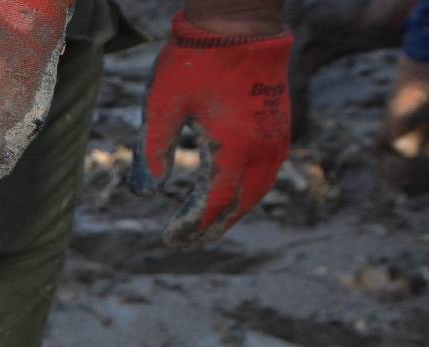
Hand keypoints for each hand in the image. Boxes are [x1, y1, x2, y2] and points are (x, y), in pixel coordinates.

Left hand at [129, 12, 293, 246]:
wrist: (239, 22)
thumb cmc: (195, 60)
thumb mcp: (162, 105)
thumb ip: (154, 149)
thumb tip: (147, 190)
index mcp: (233, 147)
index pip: (213, 203)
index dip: (192, 225)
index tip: (170, 238)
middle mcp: (262, 148)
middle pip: (239, 204)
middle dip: (212, 227)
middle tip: (186, 243)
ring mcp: (277, 137)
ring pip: (258, 190)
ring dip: (233, 213)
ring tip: (208, 228)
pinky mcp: (280, 124)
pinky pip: (268, 171)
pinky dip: (249, 191)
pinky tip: (231, 196)